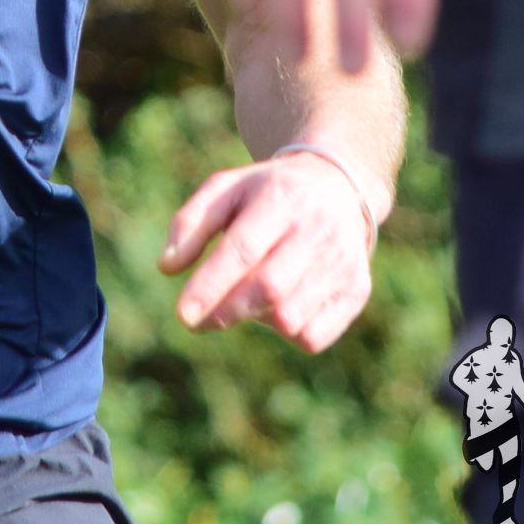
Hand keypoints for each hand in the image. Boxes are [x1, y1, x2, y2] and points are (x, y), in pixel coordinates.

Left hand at [158, 151, 376, 353]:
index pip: (243, 248)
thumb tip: (166, 267)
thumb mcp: (225, 190)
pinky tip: (280, 308)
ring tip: (246, 298)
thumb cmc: (266, 193)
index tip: (183, 315)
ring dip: (257, 320)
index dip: (210, 285)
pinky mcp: (357, 290)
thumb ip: (190, 223)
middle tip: (197, 322)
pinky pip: (313, 336)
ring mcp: (343, 262)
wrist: (339, 186)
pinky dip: (287, 333)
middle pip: (269, 287)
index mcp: (281, 198)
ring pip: (291, 317)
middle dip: (228, 310)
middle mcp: (318, 229)